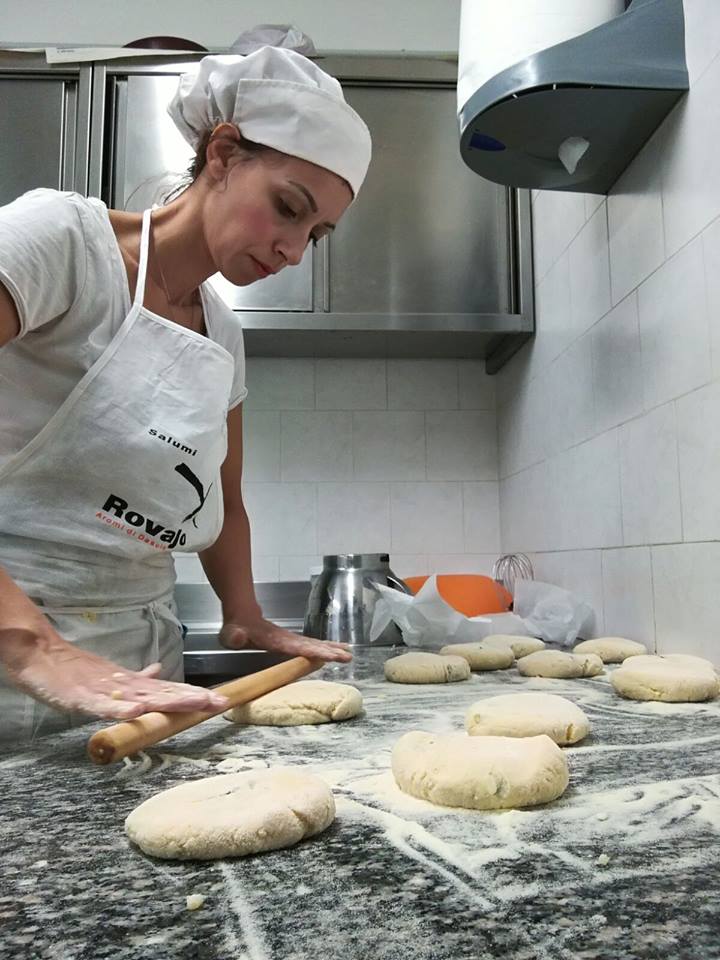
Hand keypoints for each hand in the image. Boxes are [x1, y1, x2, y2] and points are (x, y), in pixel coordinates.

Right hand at [0, 627, 228, 720]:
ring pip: (143, 696)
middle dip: (193, 698)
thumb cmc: (75, 669)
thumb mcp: (111, 676)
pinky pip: (103, 706)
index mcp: (132, 684)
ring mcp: (105, 691)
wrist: (41, 654)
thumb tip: (159, 672)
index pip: (169, 690)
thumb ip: (136, 679)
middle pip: (164, 693)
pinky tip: (138, 710)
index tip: (221, 700)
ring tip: (195, 702)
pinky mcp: (82, 698)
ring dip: (170, 700)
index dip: (194, 695)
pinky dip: (121, 708)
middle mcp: (125, 686)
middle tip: (221, 702)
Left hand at [219, 617, 351, 662]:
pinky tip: (334, 651)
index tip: (330, 655)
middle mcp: (287, 639)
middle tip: (347, 657)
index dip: (314, 652)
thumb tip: (238, 637)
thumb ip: (235, 636)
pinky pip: (311, 645)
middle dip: (329, 651)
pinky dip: (324, 648)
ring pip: (314, 644)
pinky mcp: (291, 642)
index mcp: (276, 640)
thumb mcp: (230, 634)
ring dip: (331, 649)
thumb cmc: (235, 629)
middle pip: (311, 645)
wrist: (240, 616)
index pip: (298, 647)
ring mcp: (290, 640)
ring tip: (348, 654)